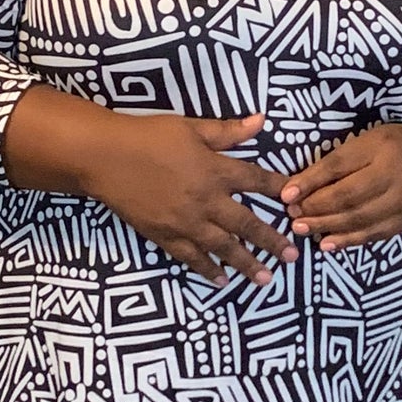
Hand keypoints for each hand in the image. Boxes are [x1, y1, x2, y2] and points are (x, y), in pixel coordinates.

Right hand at [80, 110, 295, 285]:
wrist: (105, 158)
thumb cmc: (148, 137)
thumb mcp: (191, 127)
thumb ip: (227, 131)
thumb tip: (262, 121)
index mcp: (216, 170)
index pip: (256, 182)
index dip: (278, 190)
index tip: (296, 201)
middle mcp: (207, 201)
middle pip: (248, 224)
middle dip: (272, 241)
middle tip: (293, 256)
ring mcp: (186, 223)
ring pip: (224, 248)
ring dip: (248, 264)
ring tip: (266, 279)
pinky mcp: (165, 236)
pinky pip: (192, 258)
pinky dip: (208, 270)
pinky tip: (222, 281)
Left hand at [279, 122, 401, 251]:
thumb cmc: (394, 146)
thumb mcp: (366, 141)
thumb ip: (337, 161)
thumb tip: (298, 187)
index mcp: (382, 149)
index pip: (340, 166)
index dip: (311, 182)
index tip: (286, 195)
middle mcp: (396, 177)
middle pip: (349, 197)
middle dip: (316, 208)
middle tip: (292, 216)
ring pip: (359, 219)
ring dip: (327, 227)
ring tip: (302, 229)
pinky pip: (373, 234)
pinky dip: (348, 241)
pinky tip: (327, 244)